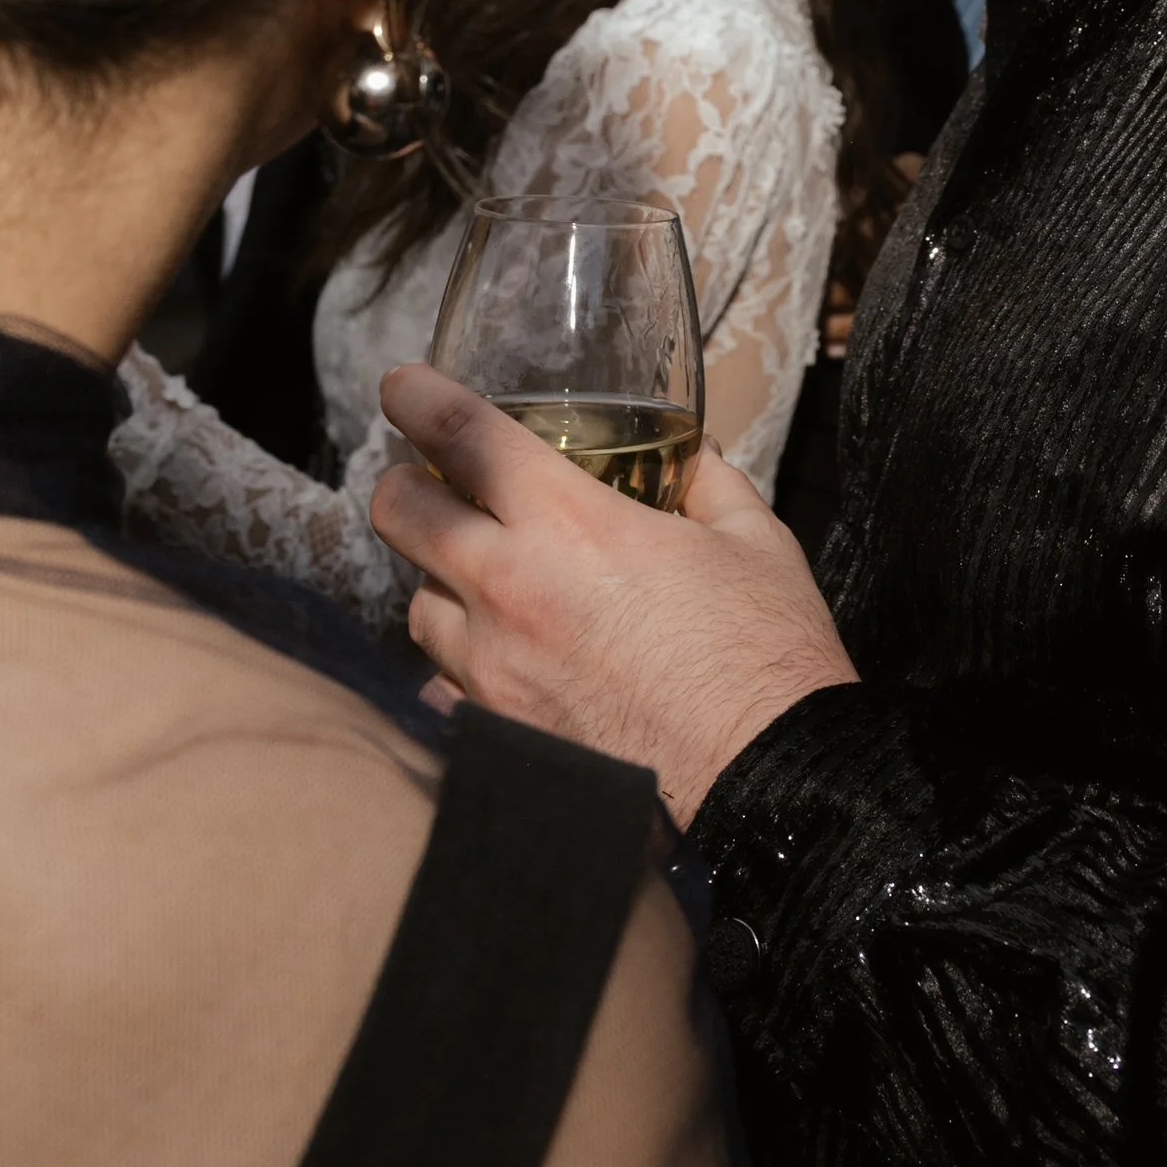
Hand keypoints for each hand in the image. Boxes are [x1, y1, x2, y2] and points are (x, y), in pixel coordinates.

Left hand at [371, 362, 858, 823]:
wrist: (764, 780)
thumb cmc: (765, 655)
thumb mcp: (754, 542)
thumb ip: (711, 485)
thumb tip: (695, 458)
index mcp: (572, 524)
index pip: (463, 437)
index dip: (418, 398)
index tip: (401, 386)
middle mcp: (511, 589)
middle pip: (401, 517)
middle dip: (403, 488)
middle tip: (427, 485)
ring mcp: (493, 670)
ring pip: (417, 607)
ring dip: (439, 584)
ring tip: (481, 584)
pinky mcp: (497, 733)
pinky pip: (445, 688)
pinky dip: (460, 669)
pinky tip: (500, 666)